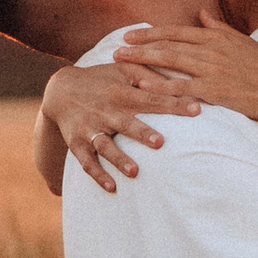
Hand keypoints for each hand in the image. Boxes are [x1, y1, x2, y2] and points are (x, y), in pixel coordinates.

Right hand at [42, 59, 173, 193]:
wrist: (60, 90)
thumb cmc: (102, 79)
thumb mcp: (124, 69)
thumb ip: (149, 75)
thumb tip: (179, 81)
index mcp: (121, 92)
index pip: (151, 99)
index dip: (173, 104)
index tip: (197, 110)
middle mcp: (105, 111)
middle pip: (126, 123)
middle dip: (141, 133)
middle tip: (160, 142)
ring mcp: (90, 129)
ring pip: (105, 145)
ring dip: (119, 159)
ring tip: (134, 172)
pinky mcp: (77, 143)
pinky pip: (86, 162)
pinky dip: (97, 175)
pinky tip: (112, 188)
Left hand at [111, 9, 257, 127]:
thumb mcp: (244, 42)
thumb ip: (219, 28)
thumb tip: (202, 14)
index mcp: (218, 37)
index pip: (177, 31)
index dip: (151, 33)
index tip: (130, 35)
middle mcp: (212, 49)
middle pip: (168, 44)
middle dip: (139, 46)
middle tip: (116, 48)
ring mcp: (213, 69)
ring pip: (171, 62)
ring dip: (142, 61)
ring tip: (120, 63)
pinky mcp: (215, 90)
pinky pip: (182, 87)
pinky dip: (161, 85)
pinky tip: (142, 84)